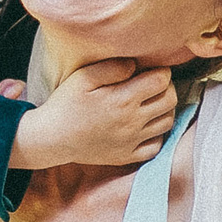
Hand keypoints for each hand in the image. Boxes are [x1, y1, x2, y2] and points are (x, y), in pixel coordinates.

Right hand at [9, 59, 173, 169]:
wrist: (51, 139)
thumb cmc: (65, 105)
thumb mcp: (83, 77)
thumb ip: (113, 67)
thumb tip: (136, 65)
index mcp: (123, 99)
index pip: (161, 80)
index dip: (160, 70)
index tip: (149, 70)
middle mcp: (132, 121)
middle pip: (170, 100)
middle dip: (166, 88)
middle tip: (152, 85)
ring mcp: (131, 141)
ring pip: (167, 122)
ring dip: (164, 109)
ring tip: (150, 103)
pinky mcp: (126, 156)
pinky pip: (156, 146)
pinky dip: (157, 134)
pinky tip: (145, 126)